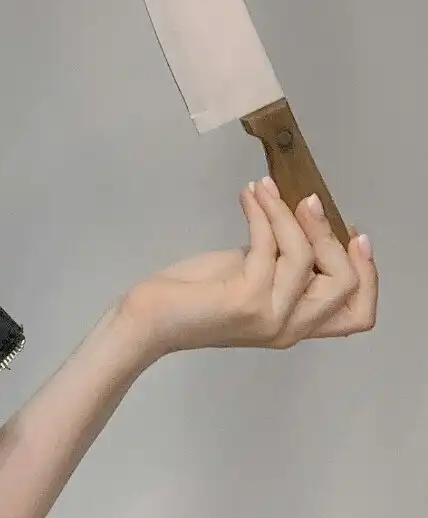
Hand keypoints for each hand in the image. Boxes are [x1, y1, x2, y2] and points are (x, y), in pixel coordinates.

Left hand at [123, 175, 377, 359]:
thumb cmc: (196, 296)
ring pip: (306, 256)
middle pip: (346, 283)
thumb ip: (284, 264)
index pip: (358, 314)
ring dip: (288, 213)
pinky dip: (261, 212)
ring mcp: (271, 317)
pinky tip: (248, 196)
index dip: (368, 273)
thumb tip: (306, 221)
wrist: (150, 318)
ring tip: (265, 189)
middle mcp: (289, 329)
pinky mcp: (247, 301)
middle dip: (329, 234)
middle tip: (305, 201)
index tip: (354, 232)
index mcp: (296, 325)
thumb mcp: (253, 278)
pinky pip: (269, 245)